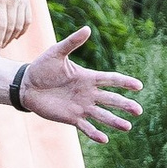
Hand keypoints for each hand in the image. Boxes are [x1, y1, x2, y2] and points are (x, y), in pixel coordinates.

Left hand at [0, 0, 29, 50]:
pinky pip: (28, 19)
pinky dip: (23, 30)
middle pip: (11, 28)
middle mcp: (13, 1)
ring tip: (5, 42)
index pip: (1, 26)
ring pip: (20, 26)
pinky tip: (16, 35)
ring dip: (13, 37)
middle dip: (4, 41)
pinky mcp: (27, 0)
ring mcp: (22, 1)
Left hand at [11, 26, 144, 138]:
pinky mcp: (71, 118)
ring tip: (128, 127)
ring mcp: (81, 106)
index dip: (125, 83)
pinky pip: (86, 126)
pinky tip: (105, 139)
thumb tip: (87, 28)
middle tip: (138, 110)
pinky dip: (95, 133)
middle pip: (111, 99)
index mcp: (88, 77)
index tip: (139, 86)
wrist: (27, 85)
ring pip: (102, 115)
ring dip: (115, 121)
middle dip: (124, 105)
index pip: (111, 79)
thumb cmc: (42, 67)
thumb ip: (72, 42)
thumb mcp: (56, 52)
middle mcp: (88, 93)